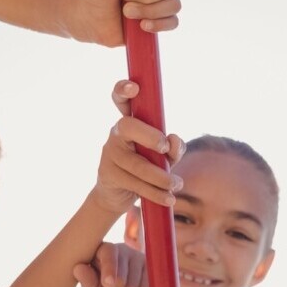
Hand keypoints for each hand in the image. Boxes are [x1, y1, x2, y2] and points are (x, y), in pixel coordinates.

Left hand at [73, 242, 149, 286]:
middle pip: (121, 278)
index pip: (109, 255)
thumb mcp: (91, 286)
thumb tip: (78, 268)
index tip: (107, 284)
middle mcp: (124, 249)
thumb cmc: (101, 285)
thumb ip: (86, 279)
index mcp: (105, 249)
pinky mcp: (151, 269)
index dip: (109, 270)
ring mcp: (139, 258)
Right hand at [91, 80, 183, 215]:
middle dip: (150, 136)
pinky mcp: (109, 174)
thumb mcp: (164, 155)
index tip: (134, 87)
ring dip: (161, 177)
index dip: (123, 90)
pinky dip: (156, 193)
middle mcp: (117, 133)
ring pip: (137, 164)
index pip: (121, 100)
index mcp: (131, 121)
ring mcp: (110, 153)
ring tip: (178, 185)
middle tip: (165, 149)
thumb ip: (173, 147)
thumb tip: (173, 140)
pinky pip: (136, 183)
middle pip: (128, 127)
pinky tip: (168, 198)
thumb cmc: (146, 166)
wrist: (119, 194)